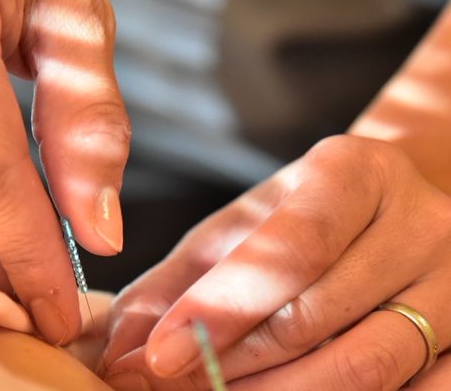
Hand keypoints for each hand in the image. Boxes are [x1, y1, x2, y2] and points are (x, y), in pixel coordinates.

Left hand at [102, 135, 450, 389]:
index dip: (219, 309)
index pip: (288, 250)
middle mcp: (421, 222)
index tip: (157, 357)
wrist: (387, 215)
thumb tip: (120, 347)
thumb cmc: (300, 218)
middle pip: (318, 316)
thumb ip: (177, 281)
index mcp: (355, 173)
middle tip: (167, 385)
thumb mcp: (237, 229)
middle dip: (232, 364)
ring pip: (366, 366)